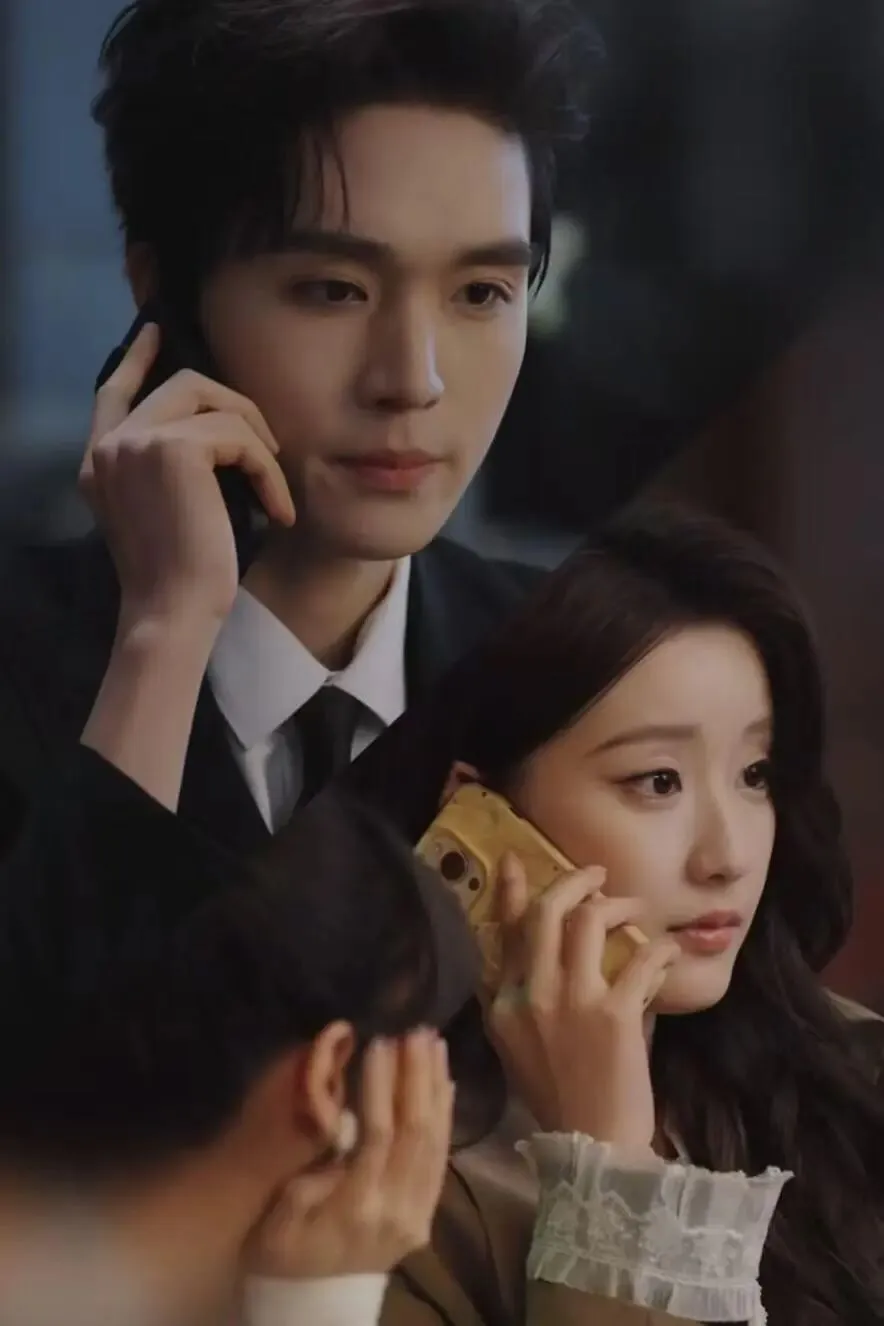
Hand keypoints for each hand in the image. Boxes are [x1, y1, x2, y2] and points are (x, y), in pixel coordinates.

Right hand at [81, 322, 295, 630]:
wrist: (171, 610)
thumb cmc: (177, 579)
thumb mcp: (161, 514)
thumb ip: (165, 468)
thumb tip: (214, 432)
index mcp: (99, 462)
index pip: (114, 392)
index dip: (138, 359)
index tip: (157, 333)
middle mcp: (110, 445)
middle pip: (181, 385)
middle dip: (234, 404)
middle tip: (266, 444)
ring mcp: (138, 442)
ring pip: (217, 404)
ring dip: (259, 443)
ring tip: (274, 488)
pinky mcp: (174, 449)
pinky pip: (240, 436)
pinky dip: (269, 470)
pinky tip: (278, 509)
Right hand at [248, 1031, 454, 1279]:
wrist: (311, 1309)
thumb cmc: (282, 1251)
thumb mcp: (280, 1213)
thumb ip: (311, 1168)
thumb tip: (338, 1116)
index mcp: (357, 1208)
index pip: (379, 1135)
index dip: (382, 1086)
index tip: (380, 1042)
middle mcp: (397, 1212)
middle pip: (416, 1132)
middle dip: (416, 1075)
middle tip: (415, 1030)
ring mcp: (417, 1215)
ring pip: (436, 1141)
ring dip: (435, 1087)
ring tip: (433, 1042)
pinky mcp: (426, 1215)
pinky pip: (442, 1159)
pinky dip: (446, 1116)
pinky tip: (445, 1082)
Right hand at [485, 856, 678, 1155]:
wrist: (594, 1145)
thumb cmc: (559, 1098)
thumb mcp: (518, 1047)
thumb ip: (520, 1001)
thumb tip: (539, 956)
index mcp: (501, 1005)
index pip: (505, 933)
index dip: (513, 892)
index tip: (515, 860)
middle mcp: (529, 995)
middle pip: (546, 912)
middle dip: (573, 882)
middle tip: (594, 875)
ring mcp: (571, 1001)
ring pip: (588, 921)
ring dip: (616, 905)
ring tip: (633, 909)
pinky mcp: (614, 1014)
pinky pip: (640, 959)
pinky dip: (658, 949)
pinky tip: (667, 951)